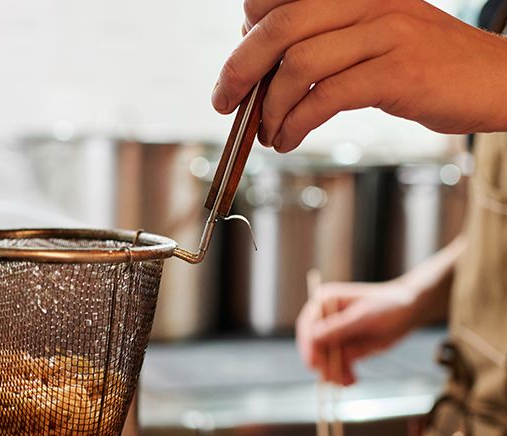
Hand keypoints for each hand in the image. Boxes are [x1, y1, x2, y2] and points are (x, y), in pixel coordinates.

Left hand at [212, 0, 506, 151]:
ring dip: (270, 109)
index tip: (243, 66)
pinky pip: (326, 98)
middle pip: (279, 27)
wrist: (495, 80)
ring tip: (268, 133)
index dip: (249, 32)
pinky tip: (288, 140)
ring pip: (299, 65)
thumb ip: (325, 38)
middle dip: (239, 69)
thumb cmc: (425, 64)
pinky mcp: (398, 72)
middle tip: (224, 101)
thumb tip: (261, 63)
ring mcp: (386, 32)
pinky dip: (295, 124)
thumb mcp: (373, 35)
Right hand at [296, 281, 420, 385]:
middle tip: (334, 379)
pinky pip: (338, 364)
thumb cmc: (388, 305)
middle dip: (324, 364)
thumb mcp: (363, 316)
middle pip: (314, 346)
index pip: (308, 326)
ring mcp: (333, 334)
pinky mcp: (344, 347)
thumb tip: (313, 336)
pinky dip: (343, 374)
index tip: (314, 364)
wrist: (408, 312)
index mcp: (324, 302)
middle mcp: (325, 318)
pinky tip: (352, 380)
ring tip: (348, 382)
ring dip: (334, 372)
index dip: (308, 346)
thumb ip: (338, 327)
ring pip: (326, 359)